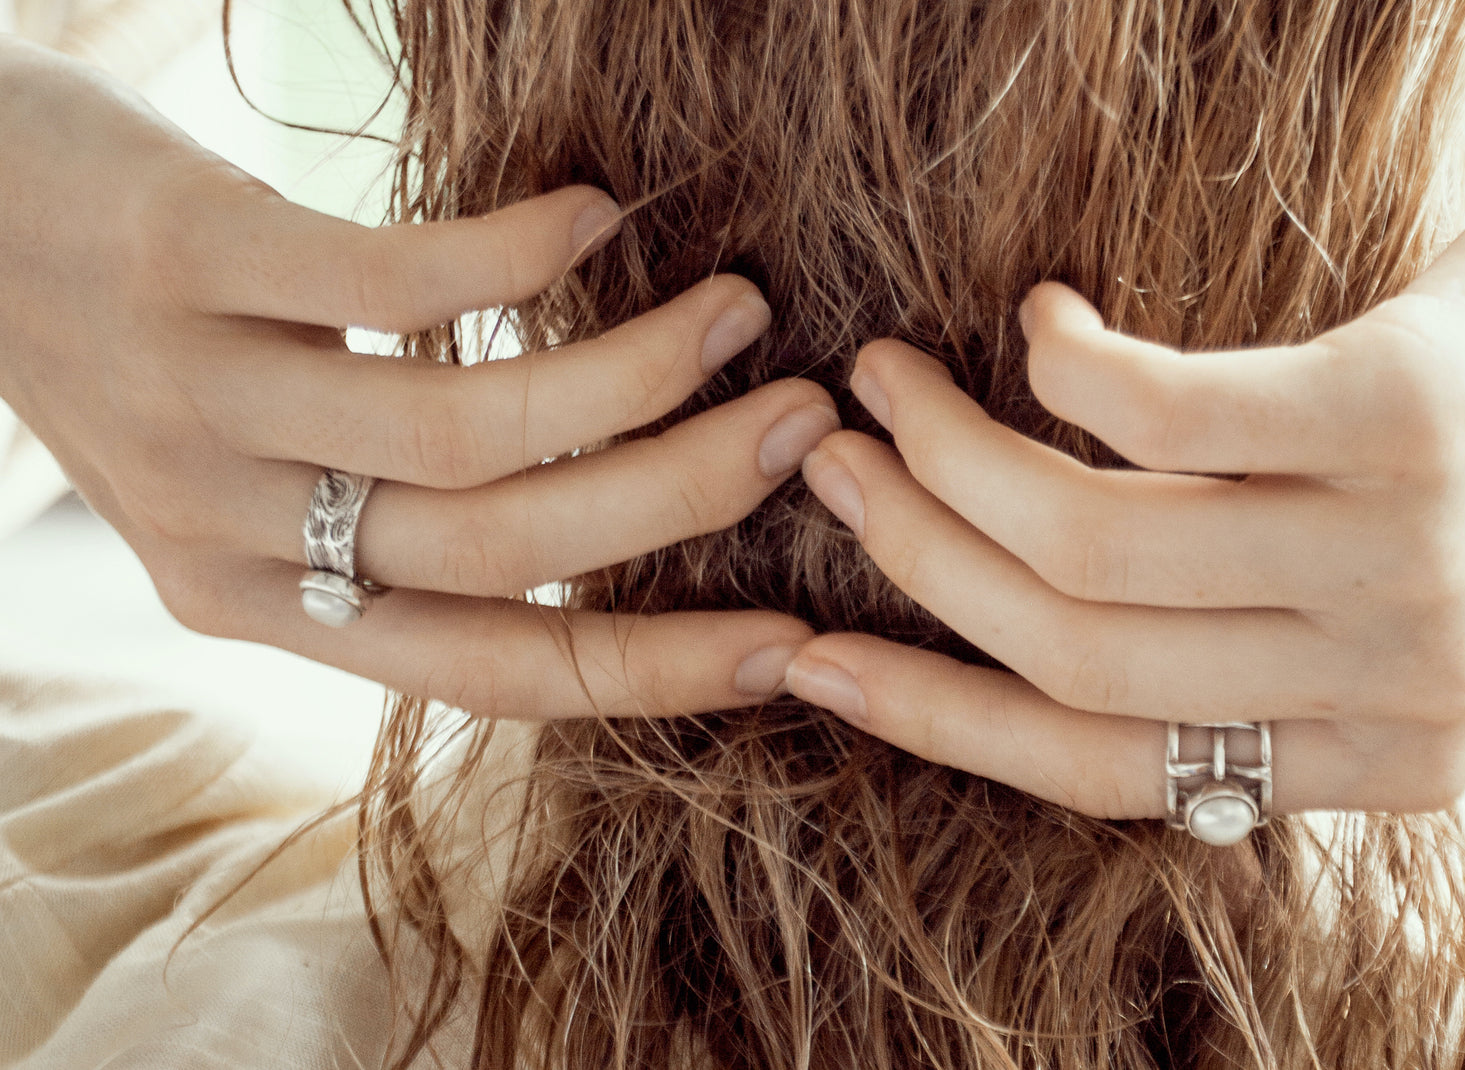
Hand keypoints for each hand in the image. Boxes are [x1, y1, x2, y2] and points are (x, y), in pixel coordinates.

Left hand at [0, 37, 834, 717]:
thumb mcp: (255, 467)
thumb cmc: (130, 339)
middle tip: (804, 429)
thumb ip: (395, 512)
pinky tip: (597, 211)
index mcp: (262, 605)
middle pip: (505, 553)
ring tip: (740, 312)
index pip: (495, 671)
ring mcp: (197, 401)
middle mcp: (227, 534)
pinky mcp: (184, 262)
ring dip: (635, 376)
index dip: (656, 670)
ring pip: (464, 436)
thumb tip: (611, 505)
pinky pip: (390, 280)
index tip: (794, 646)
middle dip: (681, 499)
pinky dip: (524, 251)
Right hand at [781, 110, 1464, 816]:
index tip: (811, 655)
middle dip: (914, 556)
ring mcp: (1403, 559)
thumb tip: (1021, 620)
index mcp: (1379, 759)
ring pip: (1094, 543)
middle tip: (835, 461)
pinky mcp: (1407, 419)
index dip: (931, 713)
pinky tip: (1041, 317)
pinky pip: (1164, 413)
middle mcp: (1392, 687)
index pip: (1098, 767)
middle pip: (1073, 649)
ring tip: (893, 376)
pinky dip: (1066, 363)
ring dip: (955, 451)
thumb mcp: (1395, 598)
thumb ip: (1249, 647)